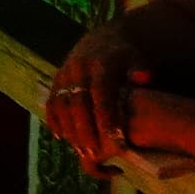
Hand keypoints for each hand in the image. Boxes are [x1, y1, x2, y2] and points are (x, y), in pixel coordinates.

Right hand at [45, 25, 145, 171]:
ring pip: (61, 103)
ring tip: (79, 150)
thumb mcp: (137, 59)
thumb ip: (141, 70)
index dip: (106, 116)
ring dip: (68, 128)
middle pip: (78, 102)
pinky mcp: (56, 79)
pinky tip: (60, 136)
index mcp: (100, 64)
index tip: (115, 140)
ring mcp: (64, 73)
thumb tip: (143, 77)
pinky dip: (53, 119)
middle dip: (85, 128)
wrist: (102, 41)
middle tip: (93, 152)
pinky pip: (51, 101)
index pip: (101, 93)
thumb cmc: (125, 58)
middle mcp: (78, 68)